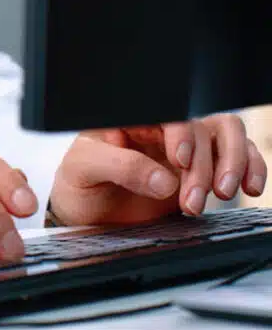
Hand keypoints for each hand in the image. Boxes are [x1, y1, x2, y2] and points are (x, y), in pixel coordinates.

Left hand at [49, 115, 267, 226]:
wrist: (87, 216)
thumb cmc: (79, 184)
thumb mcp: (83, 169)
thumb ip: (120, 167)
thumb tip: (164, 180)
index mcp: (131, 118)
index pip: (167, 113)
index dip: (180, 133)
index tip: (180, 160)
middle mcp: (161, 128)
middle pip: (201, 128)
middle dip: (203, 165)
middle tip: (192, 200)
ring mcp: (184, 148)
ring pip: (226, 136)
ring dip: (233, 164)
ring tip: (222, 193)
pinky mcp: (201, 171)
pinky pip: (238, 157)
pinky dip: (251, 168)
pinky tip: (249, 188)